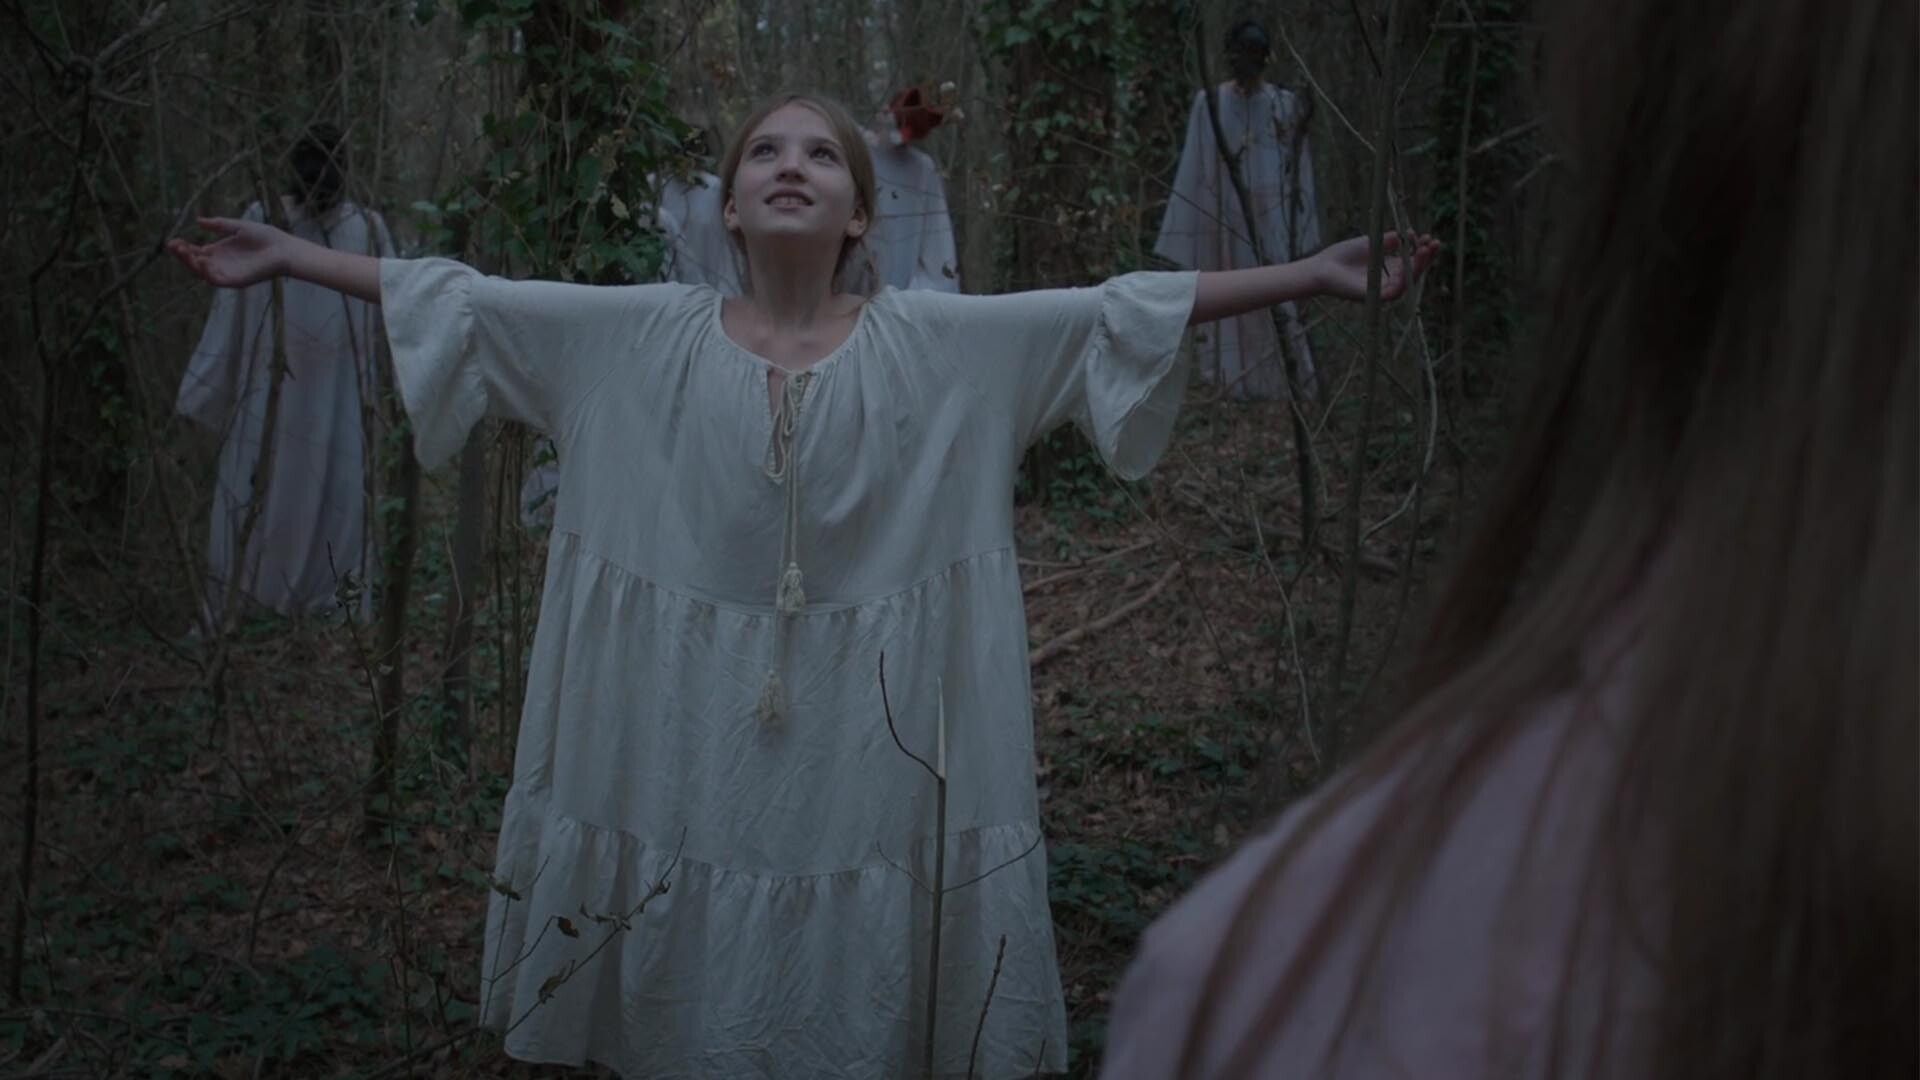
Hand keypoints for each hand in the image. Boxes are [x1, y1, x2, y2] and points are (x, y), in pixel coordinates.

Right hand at [166, 216, 289, 288]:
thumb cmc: (265, 237)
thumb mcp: (237, 227)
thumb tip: (198, 221)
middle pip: (195, 263)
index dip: (183, 248)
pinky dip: (206, 272)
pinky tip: (201, 260)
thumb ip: (218, 225)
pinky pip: (216, 280)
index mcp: (219, 252)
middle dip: (182, 256)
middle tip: (173, 245)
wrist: (284, 249)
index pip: (195, 252)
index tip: (173, 241)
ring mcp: (227, 273)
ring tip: (183, 251)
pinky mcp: (236, 281)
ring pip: (202, 273)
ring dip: (190, 263)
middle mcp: (221, 264)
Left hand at [1312, 232, 1440, 301]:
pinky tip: (1410, 266)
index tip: (1428, 236)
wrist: (1322, 267)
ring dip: (1419, 266)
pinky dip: (1404, 279)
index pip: (1411, 260)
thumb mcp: (1372, 242)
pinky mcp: (1374, 297)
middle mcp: (1388, 280)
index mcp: (1389, 268)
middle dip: (1426, 257)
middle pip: (1414, 271)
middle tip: (1434, 242)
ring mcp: (1382, 290)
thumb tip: (1409, 234)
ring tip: (1426, 250)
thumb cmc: (1343, 255)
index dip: (1422, 250)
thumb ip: (1390, 240)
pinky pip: (1394, 291)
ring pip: (1407, 281)